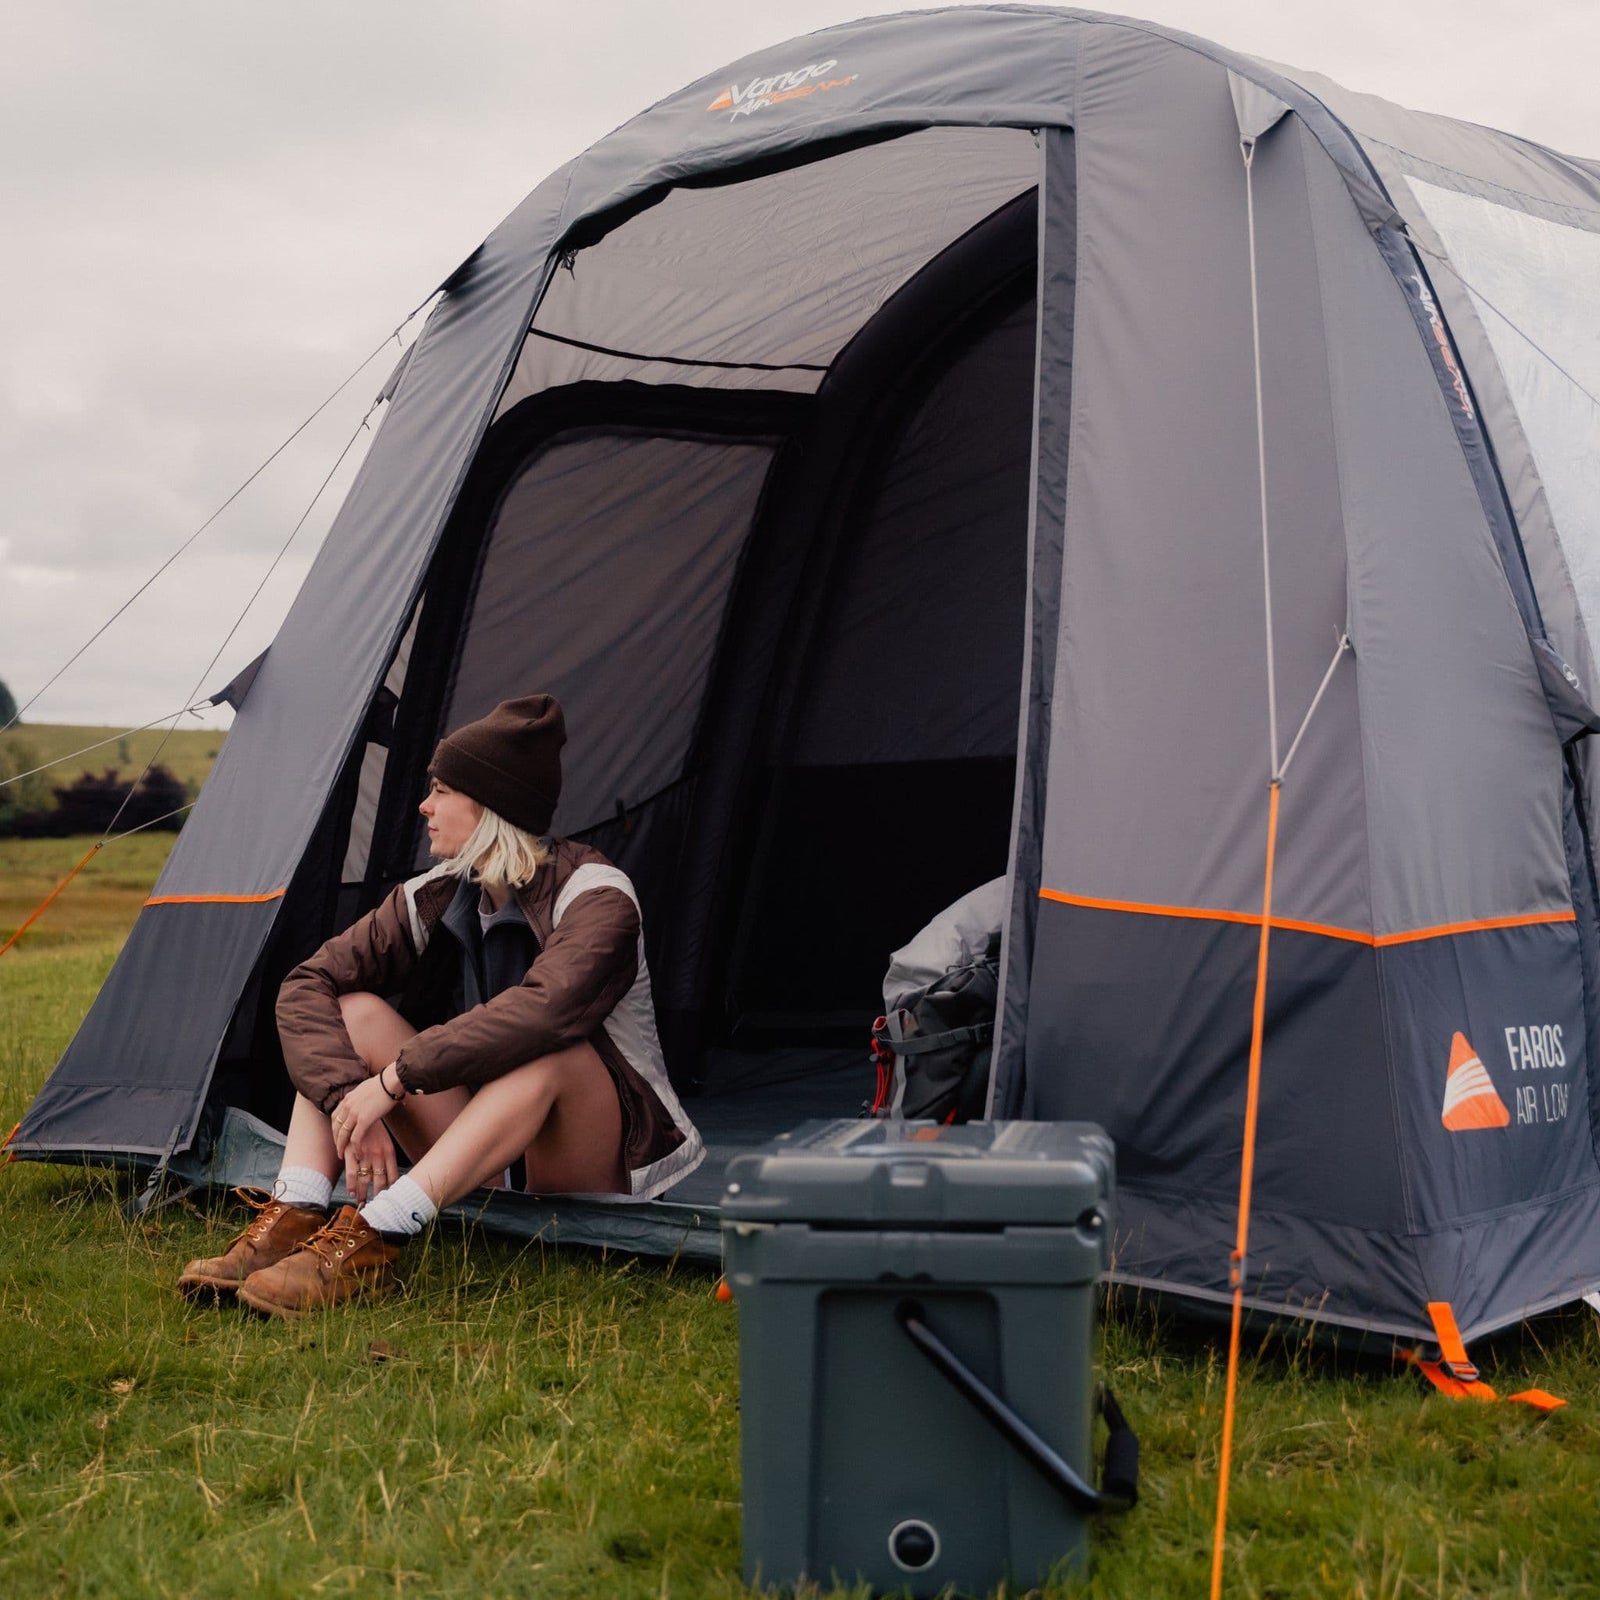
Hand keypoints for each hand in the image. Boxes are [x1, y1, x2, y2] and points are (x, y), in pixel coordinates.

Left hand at [331, 1071, 399, 1203]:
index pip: (334, 1117)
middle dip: (336, 1140)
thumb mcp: (365, 1090)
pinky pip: (356, 1138)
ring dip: (342, 1147)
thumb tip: (362, 1102)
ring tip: (343, 1156)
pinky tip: (358, 1154)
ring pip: (343, 1135)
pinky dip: (355, 1148)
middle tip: (338, 1149)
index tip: (337, 1137)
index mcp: (347, 1099)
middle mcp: (347, 1106)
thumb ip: (359, 1099)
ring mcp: (355, 1113)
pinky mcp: (364, 1120)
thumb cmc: (384, 1085)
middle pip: (336, 1127)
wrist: (391, 1082)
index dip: (335, 1129)